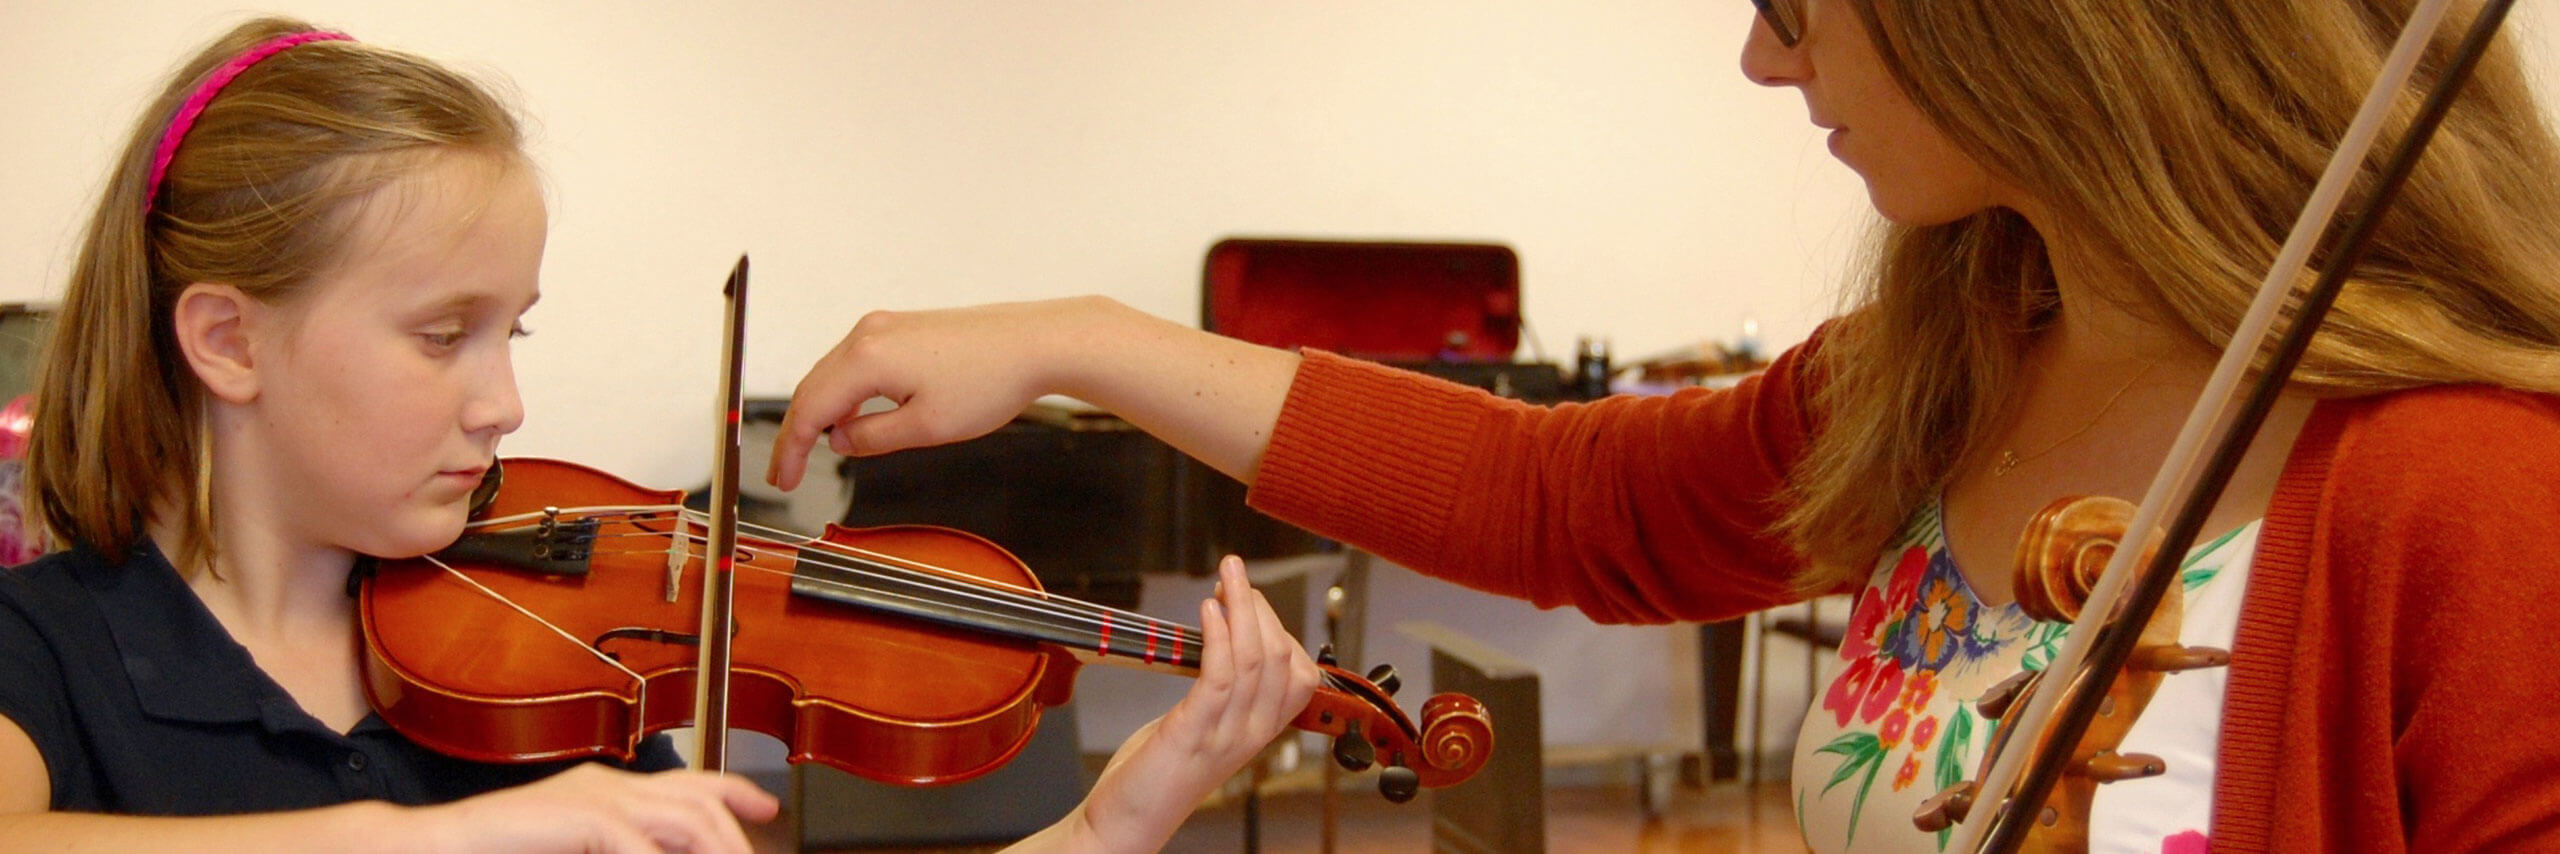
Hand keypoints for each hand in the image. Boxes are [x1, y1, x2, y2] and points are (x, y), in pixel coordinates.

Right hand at [413, 764, 778, 853]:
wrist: (437, 845)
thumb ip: (623, 848)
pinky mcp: (578, 816)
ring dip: (711, 848)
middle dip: (732, 837)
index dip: (735, 791)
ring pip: (683, 817)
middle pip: (699, 802)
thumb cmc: (503, 851)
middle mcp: (610, 784)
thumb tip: (662, 853)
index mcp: (609, 789)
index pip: (690, 781)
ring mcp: (594, 796)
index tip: (768, 808)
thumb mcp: (580, 850)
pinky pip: (635, 843)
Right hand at [769, 297, 1117, 489]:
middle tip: (787, 473)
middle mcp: (868, 334)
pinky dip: (846, 392)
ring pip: (834, 373)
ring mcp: (885, 326)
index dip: (789, 450)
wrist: (1036, 341)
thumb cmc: (991, 380)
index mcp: (866, 358)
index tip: (782, 480)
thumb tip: (840, 441)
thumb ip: (873, 438)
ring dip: (821, 411)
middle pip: (813, 387)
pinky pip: (858, 362)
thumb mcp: (926, 427)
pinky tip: (854, 418)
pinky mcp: (904, 327)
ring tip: (815, 452)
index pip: (809, 409)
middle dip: (797, 433)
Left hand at [1071, 556, 1321, 851]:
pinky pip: (1220, 679)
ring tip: (1227, 577)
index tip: (1246, 597)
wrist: (1126, 825)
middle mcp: (1251, 734)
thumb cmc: (1157, 774)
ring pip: (1255, 661)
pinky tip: (1206, 613)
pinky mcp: (1192, 734)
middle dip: (1259, 606)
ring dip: (1242, 609)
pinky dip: (1218, 638)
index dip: (1277, 627)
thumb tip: (1219, 639)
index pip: (1299, 674)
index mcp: (1258, 732)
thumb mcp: (1202, 728)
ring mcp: (1225, 735)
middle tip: (1233, 574)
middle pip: (1280, 658)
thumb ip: (1219, 693)